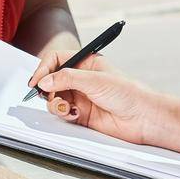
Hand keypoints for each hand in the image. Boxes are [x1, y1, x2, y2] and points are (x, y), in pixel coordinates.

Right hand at [26, 49, 159, 144]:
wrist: (143, 119)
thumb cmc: (128, 93)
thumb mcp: (95, 80)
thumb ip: (66, 78)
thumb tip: (44, 81)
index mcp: (86, 62)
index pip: (56, 60)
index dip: (44, 68)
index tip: (37, 81)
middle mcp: (81, 79)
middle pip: (52, 79)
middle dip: (46, 88)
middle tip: (45, 95)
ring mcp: (80, 97)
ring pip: (54, 97)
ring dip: (55, 103)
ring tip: (66, 107)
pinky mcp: (81, 115)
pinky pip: (62, 112)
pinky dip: (63, 113)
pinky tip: (74, 115)